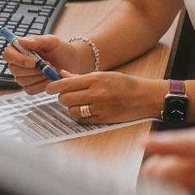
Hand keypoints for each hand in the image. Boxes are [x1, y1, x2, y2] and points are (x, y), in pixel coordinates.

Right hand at [1, 33, 89, 91]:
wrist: (74, 62)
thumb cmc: (62, 49)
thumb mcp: (52, 41)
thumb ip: (37, 40)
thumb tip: (20, 41)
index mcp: (20, 49)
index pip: (8, 54)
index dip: (17, 59)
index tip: (33, 62)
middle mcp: (19, 63)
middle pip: (14, 70)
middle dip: (32, 70)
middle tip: (48, 65)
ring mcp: (24, 76)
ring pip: (22, 81)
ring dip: (38, 77)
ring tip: (51, 70)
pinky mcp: (30, 87)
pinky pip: (30, 90)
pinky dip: (41, 85)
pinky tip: (50, 79)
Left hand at [48, 71, 165, 124]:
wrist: (145, 98)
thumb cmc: (125, 84)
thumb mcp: (104, 75)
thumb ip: (81, 77)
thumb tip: (62, 75)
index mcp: (96, 79)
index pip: (66, 84)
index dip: (53, 86)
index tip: (49, 88)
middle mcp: (96, 94)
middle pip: (65, 99)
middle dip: (62, 97)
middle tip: (66, 96)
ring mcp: (99, 108)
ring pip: (71, 111)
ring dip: (71, 108)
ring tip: (78, 103)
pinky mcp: (102, 119)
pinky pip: (81, 119)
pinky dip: (80, 116)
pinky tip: (85, 111)